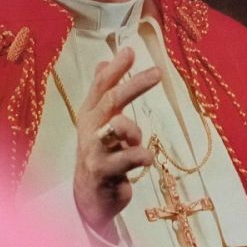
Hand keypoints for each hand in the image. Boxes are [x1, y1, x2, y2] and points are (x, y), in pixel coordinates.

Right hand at [74, 47, 160, 233]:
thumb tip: (103, 60)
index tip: (130, 50)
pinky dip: (142, 156)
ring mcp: (95, 150)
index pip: (101, 85)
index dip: (115, 68)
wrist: (89, 196)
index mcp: (90, 114)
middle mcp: (90, 129)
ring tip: (136, 143)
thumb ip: (101, 92)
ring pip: (119, 127)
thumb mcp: (97, 122)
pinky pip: (130, 157)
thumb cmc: (98, 154)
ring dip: (134, 131)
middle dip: (134, 84)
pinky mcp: (104, 171)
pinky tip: (144, 160)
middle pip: (111, 100)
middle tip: (157, 72)